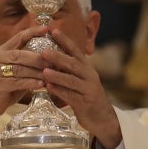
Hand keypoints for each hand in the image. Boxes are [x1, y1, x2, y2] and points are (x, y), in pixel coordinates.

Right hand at [0, 26, 48, 140]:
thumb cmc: (4, 90)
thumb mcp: (14, 73)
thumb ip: (26, 64)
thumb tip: (49, 58)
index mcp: (0, 52)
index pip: (17, 38)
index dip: (32, 32)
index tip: (46, 28)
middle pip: (19, 53)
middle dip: (38, 56)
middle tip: (53, 59)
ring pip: (19, 68)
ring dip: (37, 71)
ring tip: (51, 73)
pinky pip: (17, 82)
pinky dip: (31, 83)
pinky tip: (42, 84)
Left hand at [35, 23, 121, 148]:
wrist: (103, 118)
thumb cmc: (87, 96)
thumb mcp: (80, 80)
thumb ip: (68, 70)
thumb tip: (50, 57)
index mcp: (87, 68)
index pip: (76, 51)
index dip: (65, 40)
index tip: (53, 30)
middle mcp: (89, 76)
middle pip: (73, 64)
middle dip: (58, 57)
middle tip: (44, 51)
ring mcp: (88, 90)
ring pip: (72, 80)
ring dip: (57, 76)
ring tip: (44, 71)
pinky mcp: (85, 103)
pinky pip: (71, 96)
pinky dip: (59, 92)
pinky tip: (48, 88)